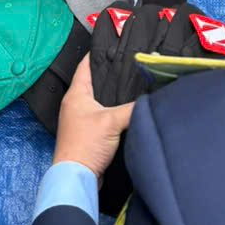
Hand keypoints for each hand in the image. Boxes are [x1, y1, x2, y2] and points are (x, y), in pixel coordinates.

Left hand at [53, 55, 134, 177]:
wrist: (77, 178)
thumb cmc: (86, 145)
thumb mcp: (112, 121)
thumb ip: (132, 108)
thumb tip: (149, 101)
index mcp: (76, 94)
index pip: (85, 65)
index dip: (98, 54)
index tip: (112, 46)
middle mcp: (75, 104)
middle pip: (94, 82)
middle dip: (109, 75)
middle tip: (128, 65)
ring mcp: (80, 119)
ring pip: (98, 100)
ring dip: (111, 95)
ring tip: (131, 86)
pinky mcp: (87, 134)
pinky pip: (101, 116)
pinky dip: (112, 112)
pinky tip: (126, 112)